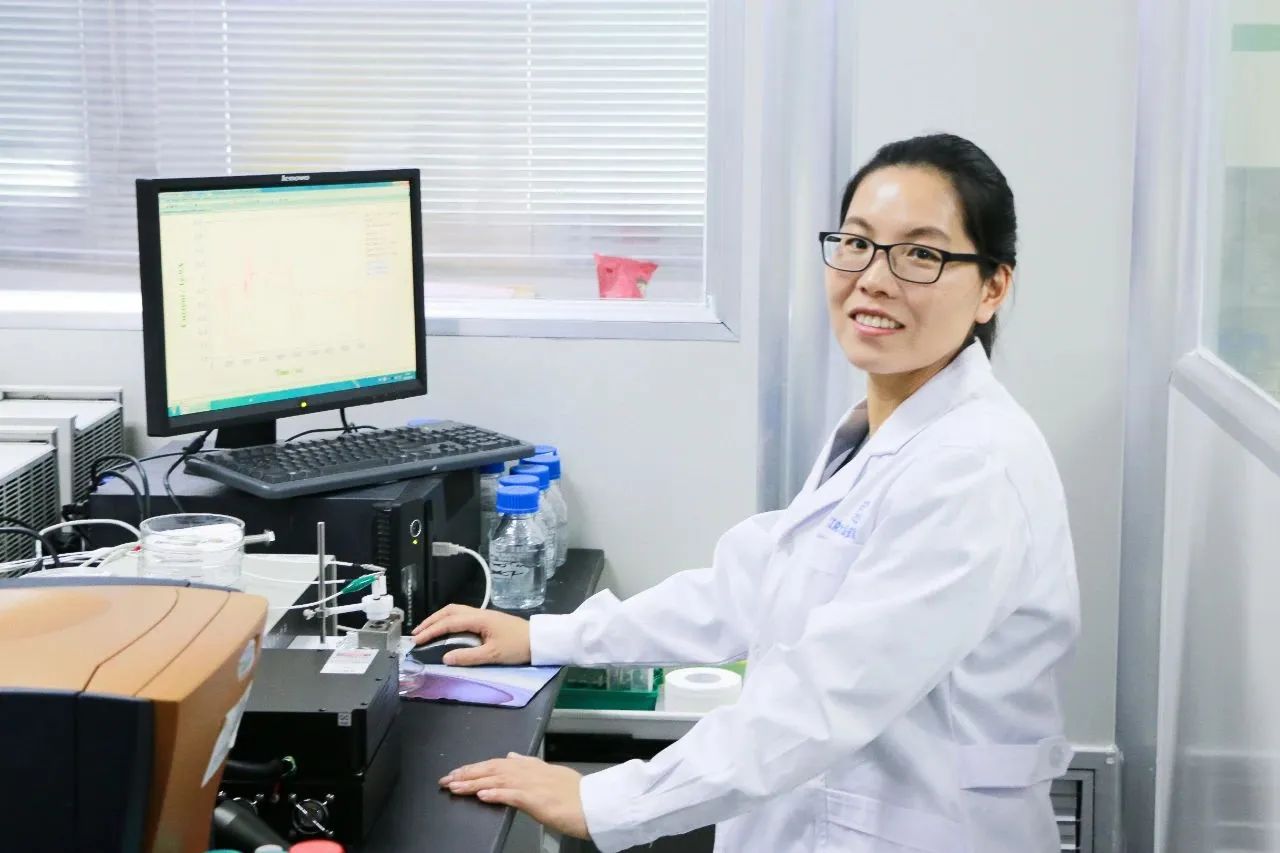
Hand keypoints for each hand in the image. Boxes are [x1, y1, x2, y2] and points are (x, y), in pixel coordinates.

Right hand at [411, 604, 531, 665]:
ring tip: (427, 630)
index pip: (449, 622)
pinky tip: (446, 630)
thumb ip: (468, 657)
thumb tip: (445, 658)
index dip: (431, 631)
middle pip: (449, 611)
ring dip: (439, 619)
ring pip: (456, 612)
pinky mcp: (487, 620)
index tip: (417, 640)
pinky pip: (462, 616)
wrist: (539, 640)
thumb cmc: (518, 647)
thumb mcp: (493, 655)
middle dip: (431, 621)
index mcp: (479, 619)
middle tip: (417, 633)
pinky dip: (449, 621)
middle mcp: (479, 613)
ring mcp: (484, 615)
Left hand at [441, 753, 588, 839]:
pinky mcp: (536, 799)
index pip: (497, 764)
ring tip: (455, 785)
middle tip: (447, 779)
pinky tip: (481, 794)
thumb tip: (511, 756)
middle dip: (467, 773)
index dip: (476, 768)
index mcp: (532, 766)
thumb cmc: (575, 794)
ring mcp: (532, 784)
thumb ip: (530, 765)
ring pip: (497, 780)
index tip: (458, 772)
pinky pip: (512, 795)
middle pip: (492, 769)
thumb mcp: (551, 773)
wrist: (594, 804)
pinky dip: (495, 793)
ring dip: (473, 782)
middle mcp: (529, 772)